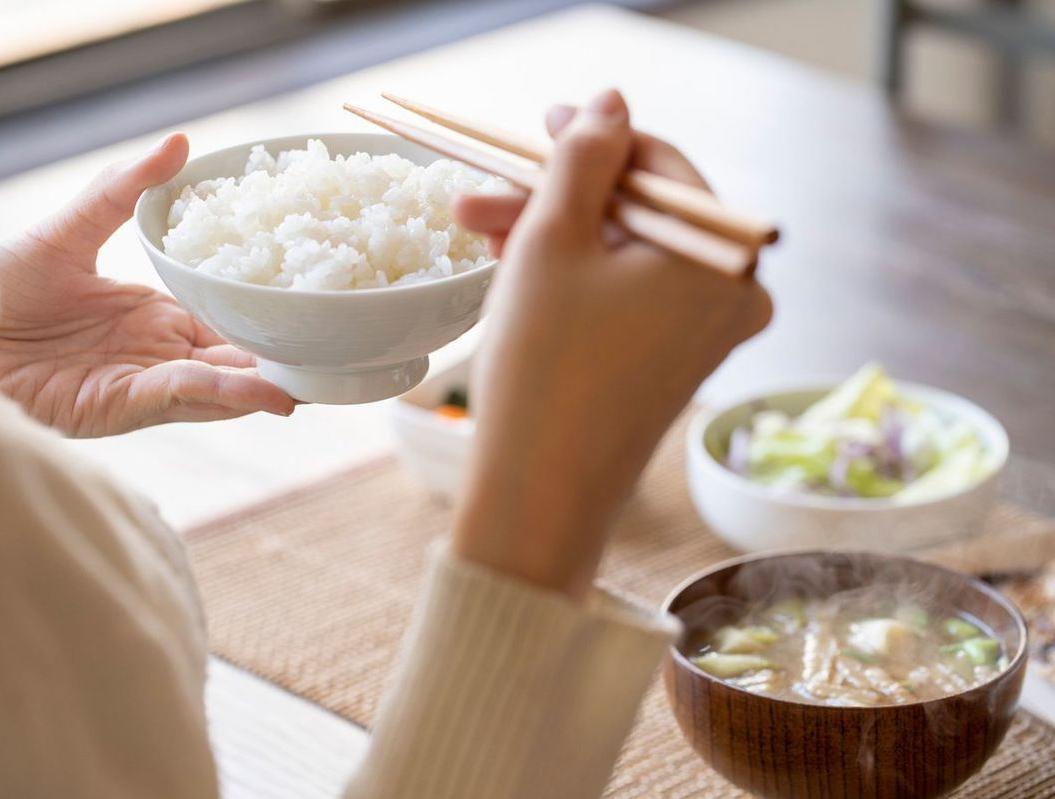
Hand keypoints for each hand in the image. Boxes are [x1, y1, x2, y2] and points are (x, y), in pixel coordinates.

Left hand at [0, 134, 295, 436]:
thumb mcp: (70, 231)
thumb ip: (124, 192)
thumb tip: (181, 142)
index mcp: (151, 319)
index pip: (222, 323)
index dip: (263, 320)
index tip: (310, 308)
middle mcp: (153, 356)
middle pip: (230, 362)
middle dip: (277, 363)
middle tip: (331, 356)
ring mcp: (137, 386)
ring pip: (215, 388)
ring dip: (261, 386)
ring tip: (310, 382)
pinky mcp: (114, 409)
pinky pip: (177, 398)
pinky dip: (221, 395)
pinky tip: (262, 391)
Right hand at [450, 90, 771, 598]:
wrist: (541, 498)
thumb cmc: (546, 365)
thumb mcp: (553, 239)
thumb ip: (584, 157)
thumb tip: (609, 103)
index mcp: (726, 257)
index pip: (659, 165)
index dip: (590, 142)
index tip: (533, 131)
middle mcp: (735, 295)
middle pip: (636, 215)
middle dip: (553, 201)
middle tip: (479, 196)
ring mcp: (708, 337)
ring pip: (623, 257)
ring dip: (552, 240)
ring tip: (476, 237)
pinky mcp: (675, 367)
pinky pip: (627, 299)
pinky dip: (575, 282)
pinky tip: (515, 273)